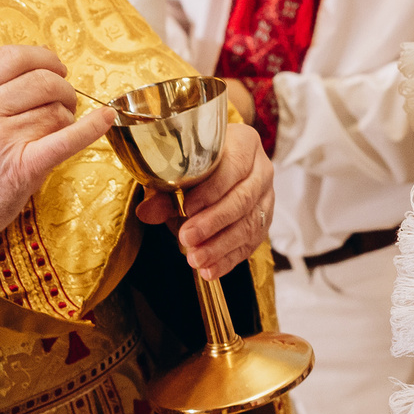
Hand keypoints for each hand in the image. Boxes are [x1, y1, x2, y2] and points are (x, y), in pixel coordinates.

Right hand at [0, 45, 114, 271]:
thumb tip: (31, 73)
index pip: (11, 56)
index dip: (42, 59)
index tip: (54, 68)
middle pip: (41, 80)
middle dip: (62, 88)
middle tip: (65, 101)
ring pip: (56, 111)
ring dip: (66, 118)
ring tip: (56, 131)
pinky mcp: (21, 168)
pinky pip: (67, 138)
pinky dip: (92, 127)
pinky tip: (105, 118)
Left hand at [137, 118, 271, 279]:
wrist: (217, 166)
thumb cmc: (196, 163)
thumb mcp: (178, 170)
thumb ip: (164, 192)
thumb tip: (146, 212)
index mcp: (245, 144)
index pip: (233, 167)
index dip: (211, 190)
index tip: (187, 208)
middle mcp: (262, 170)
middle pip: (243, 199)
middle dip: (213, 222)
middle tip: (187, 238)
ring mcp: (267, 198)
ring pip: (249, 225)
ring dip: (220, 246)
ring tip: (195, 259)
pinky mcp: (264, 222)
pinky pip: (250, 245)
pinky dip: (228, 260)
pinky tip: (210, 270)